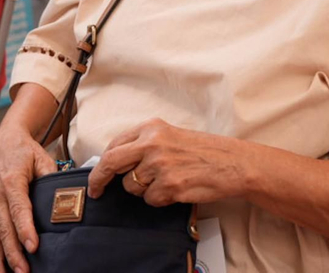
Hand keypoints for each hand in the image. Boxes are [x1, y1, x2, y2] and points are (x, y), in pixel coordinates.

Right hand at [0, 122, 56, 272]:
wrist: (6, 141)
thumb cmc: (25, 151)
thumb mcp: (42, 158)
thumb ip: (51, 177)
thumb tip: (63, 197)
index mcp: (11, 181)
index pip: (19, 209)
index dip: (25, 229)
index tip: (33, 246)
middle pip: (4, 228)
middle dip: (13, 253)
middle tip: (24, 271)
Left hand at [88, 118, 249, 206]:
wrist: (232, 162)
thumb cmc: (203, 150)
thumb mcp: (170, 135)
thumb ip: (143, 144)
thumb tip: (116, 161)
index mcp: (151, 127)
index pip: (114, 146)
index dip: (102, 164)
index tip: (97, 177)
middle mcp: (152, 143)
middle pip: (111, 162)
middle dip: (99, 179)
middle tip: (96, 191)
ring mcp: (160, 164)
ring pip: (132, 187)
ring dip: (144, 190)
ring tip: (167, 181)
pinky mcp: (170, 185)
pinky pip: (150, 200)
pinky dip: (160, 199)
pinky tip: (176, 189)